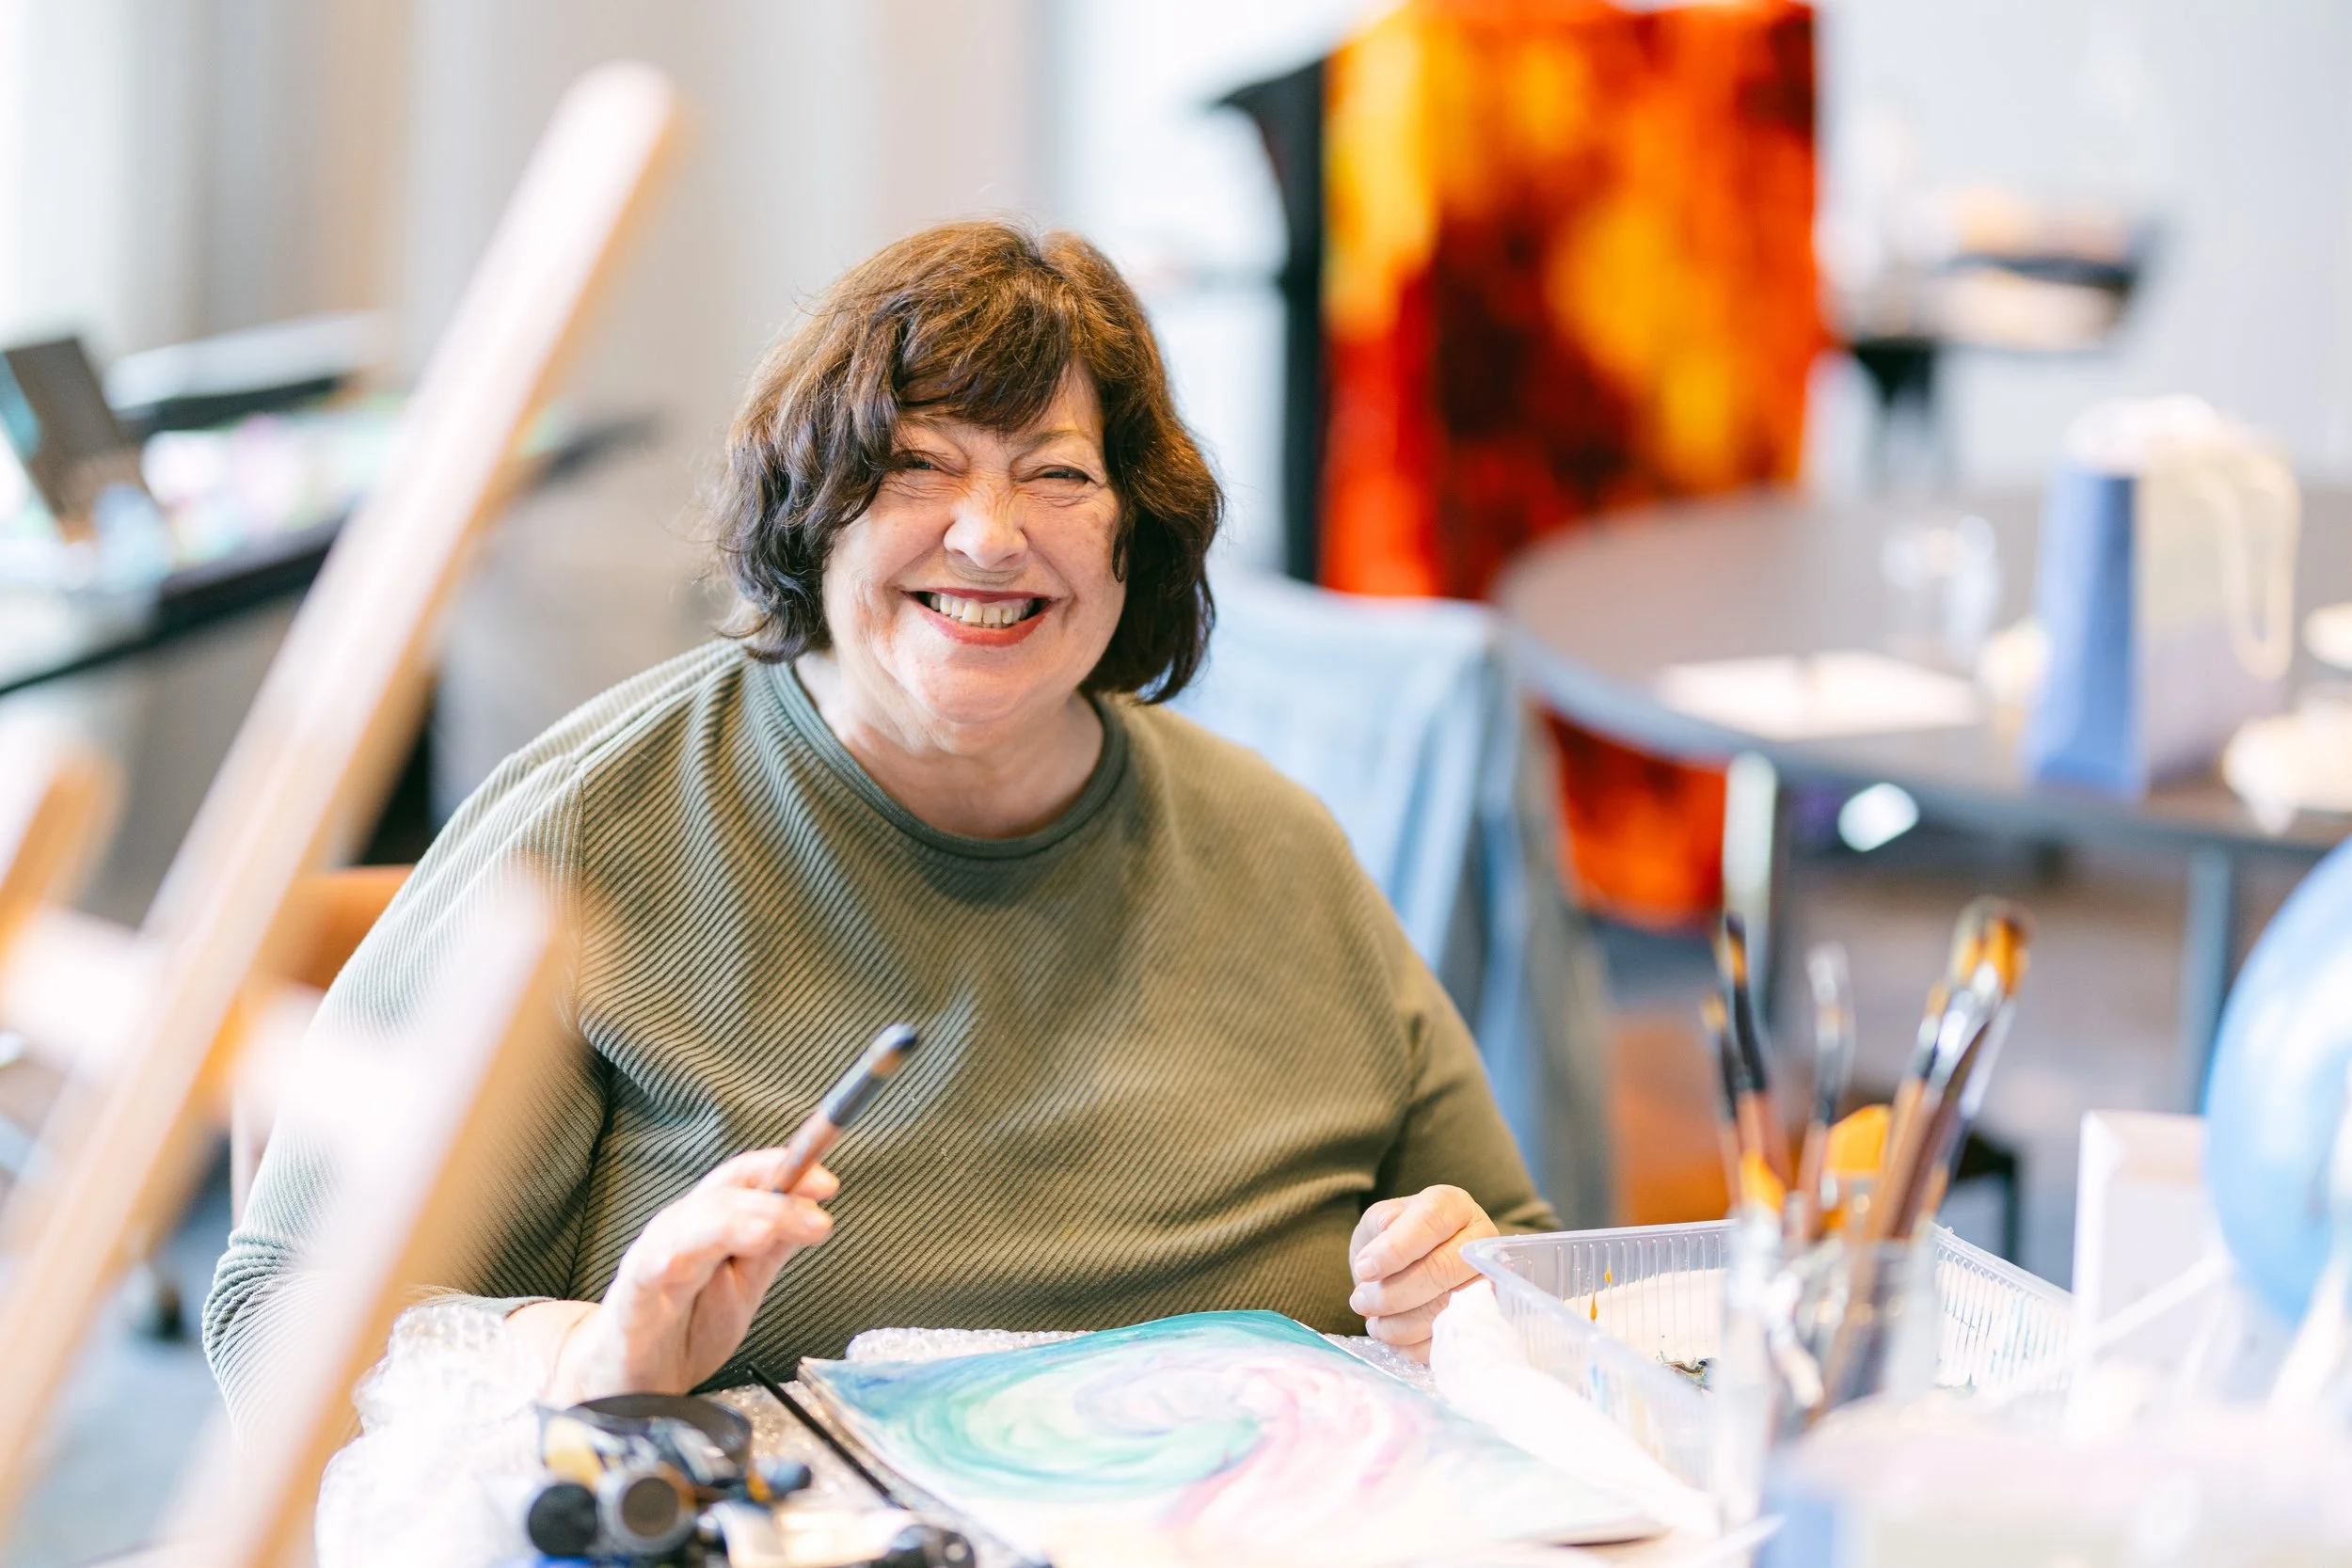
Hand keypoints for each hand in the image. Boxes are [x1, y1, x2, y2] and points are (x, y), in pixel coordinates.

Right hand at [521, 1149, 838, 1402]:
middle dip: (775, 1200)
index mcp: (712, 1222)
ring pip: (696, 1223)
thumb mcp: (744, 1288)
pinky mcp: (635, 1290)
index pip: (747, 1179)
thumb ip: (773, 1250)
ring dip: (735, 1220)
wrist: (631, 1381)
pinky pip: (655, 1266)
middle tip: (816, 1217)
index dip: (786, 1171)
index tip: (826, 1184)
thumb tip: (814, 1214)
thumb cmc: (683, 1329)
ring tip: (769, 1229)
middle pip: (728, 1194)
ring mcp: (657, 1255)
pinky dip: (676, 1255)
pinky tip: (693, 1258)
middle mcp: (684, 1228)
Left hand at [1346, 1184, 1497, 1359]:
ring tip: (1374, 1323)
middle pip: (1442, 1269)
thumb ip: (1380, 1223)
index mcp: (1453, 1205)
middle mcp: (1480, 1239)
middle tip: (1360, 1302)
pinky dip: (1417, 1346)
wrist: (1414, 1267)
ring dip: (1401, 1324)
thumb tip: (1387, 1227)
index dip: (1395, 1250)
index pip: (1429, 1222)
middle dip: (1393, 1294)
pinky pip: (1453, 1337)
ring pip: (1448, 1307)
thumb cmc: (1395, 1239)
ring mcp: (1488, 1279)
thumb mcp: (1379, 1221)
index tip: (1363, 1270)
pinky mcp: (1486, 1316)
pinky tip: (1394, 1340)